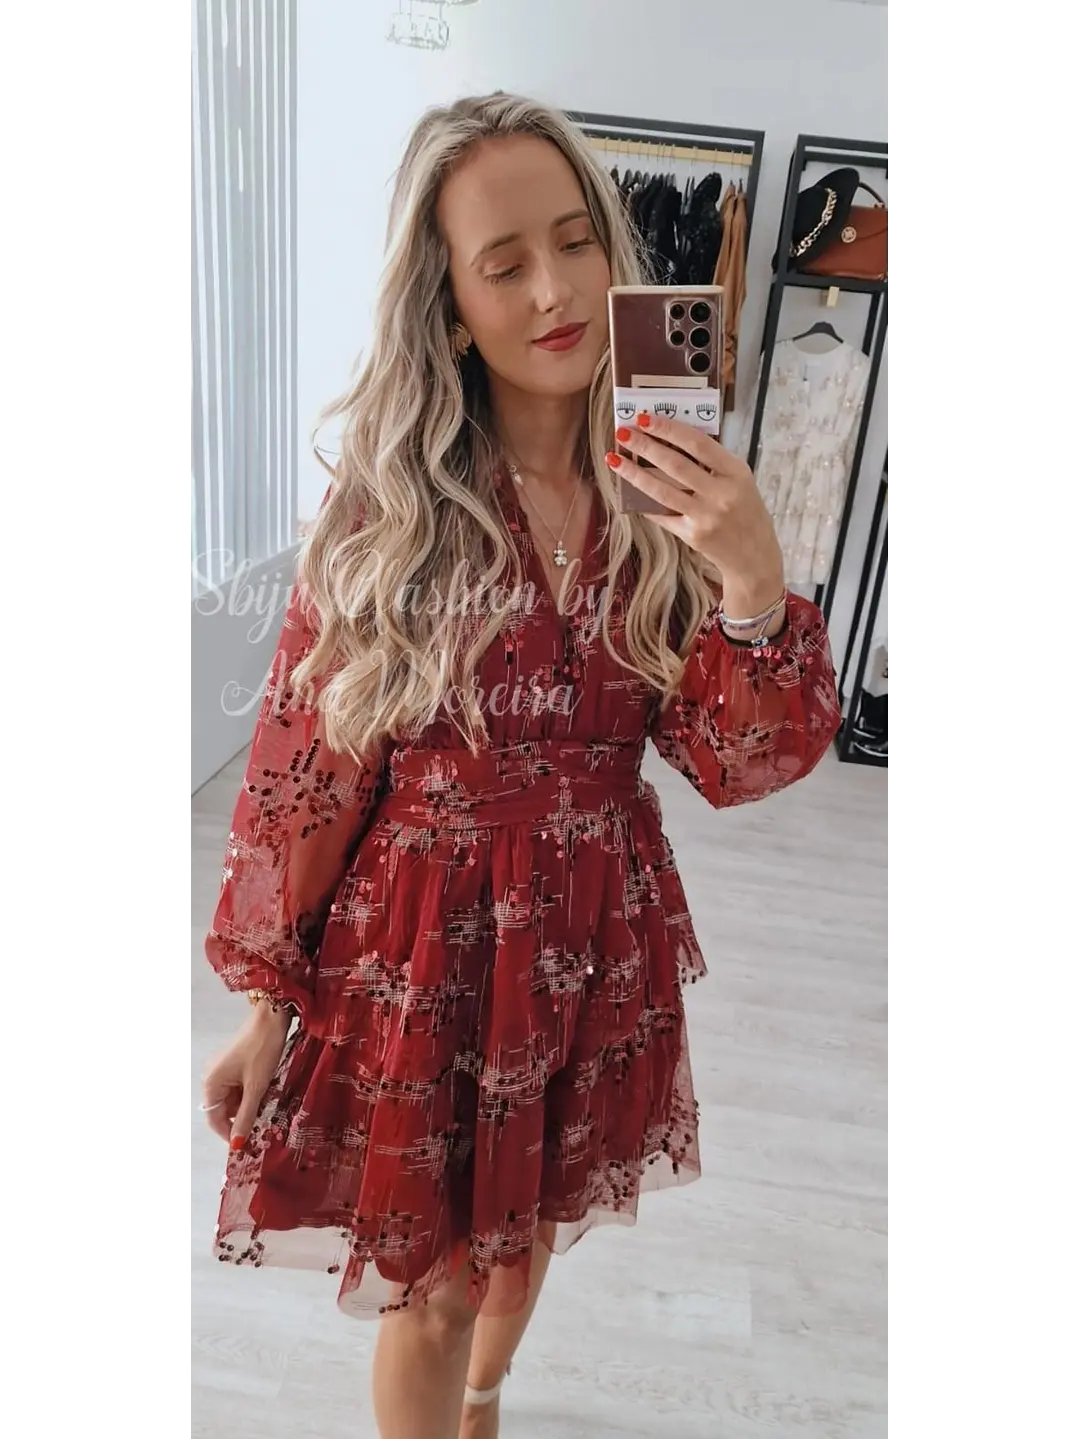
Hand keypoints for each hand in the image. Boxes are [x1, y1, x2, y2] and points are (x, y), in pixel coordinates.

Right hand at [202, 1003, 290, 1148]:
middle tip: (261, 1127)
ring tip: (266, 1109)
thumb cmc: (263, 1050)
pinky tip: (266, 1094)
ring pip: (233, 1098)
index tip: (247, 1145)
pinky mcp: (234, 1063)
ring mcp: (223, 1069)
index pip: (214, 1118)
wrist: (272, 1017)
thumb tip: (236, 1144)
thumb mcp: (256, 1087)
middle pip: (223, 1108)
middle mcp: (212, 1076)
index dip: (229, 1133)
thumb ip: (246, 1116)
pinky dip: (250, 1093)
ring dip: (248, 1105)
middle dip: (241, 1118)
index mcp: (211, 1082)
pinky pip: (239, 1086)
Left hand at [606, 413, 783, 607]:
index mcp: (735, 472)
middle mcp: (721, 494)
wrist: (754, 556)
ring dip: (634, 473)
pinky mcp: (693, 536)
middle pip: (675, 465)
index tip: (645, 418)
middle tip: (623, 432)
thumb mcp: (739, 480)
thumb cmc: (745, 510)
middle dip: (645, 446)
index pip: (697, 443)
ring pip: (662, 491)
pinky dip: (644, 502)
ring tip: (614, 458)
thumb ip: (712, 461)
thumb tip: (672, 437)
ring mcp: (706, 517)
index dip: (669, 429)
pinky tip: (627, 490)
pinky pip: (662, 514)